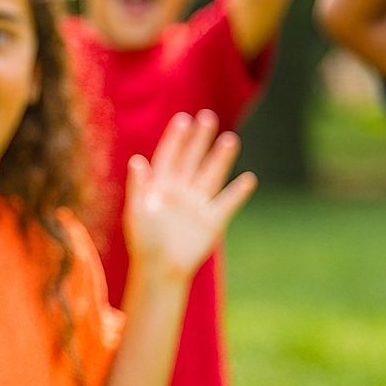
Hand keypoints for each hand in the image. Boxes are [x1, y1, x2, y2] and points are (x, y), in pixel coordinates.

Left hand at [124, 111, 255, 282]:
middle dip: (199, 139)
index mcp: (159, 186)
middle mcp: (180, 190)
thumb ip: (139, 186)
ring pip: (211, 175)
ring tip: (230, 139)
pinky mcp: (212, 220)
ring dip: (220, 158)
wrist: (160, 268)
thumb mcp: (136, 211)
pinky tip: (248, 179)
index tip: (183, 119)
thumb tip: (137, 160)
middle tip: (208, 117)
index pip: (168, 156)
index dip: (176, 138)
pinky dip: (238, 192)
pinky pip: (227, 202)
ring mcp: (197, 204)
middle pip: (192, 159)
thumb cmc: (143, 240)